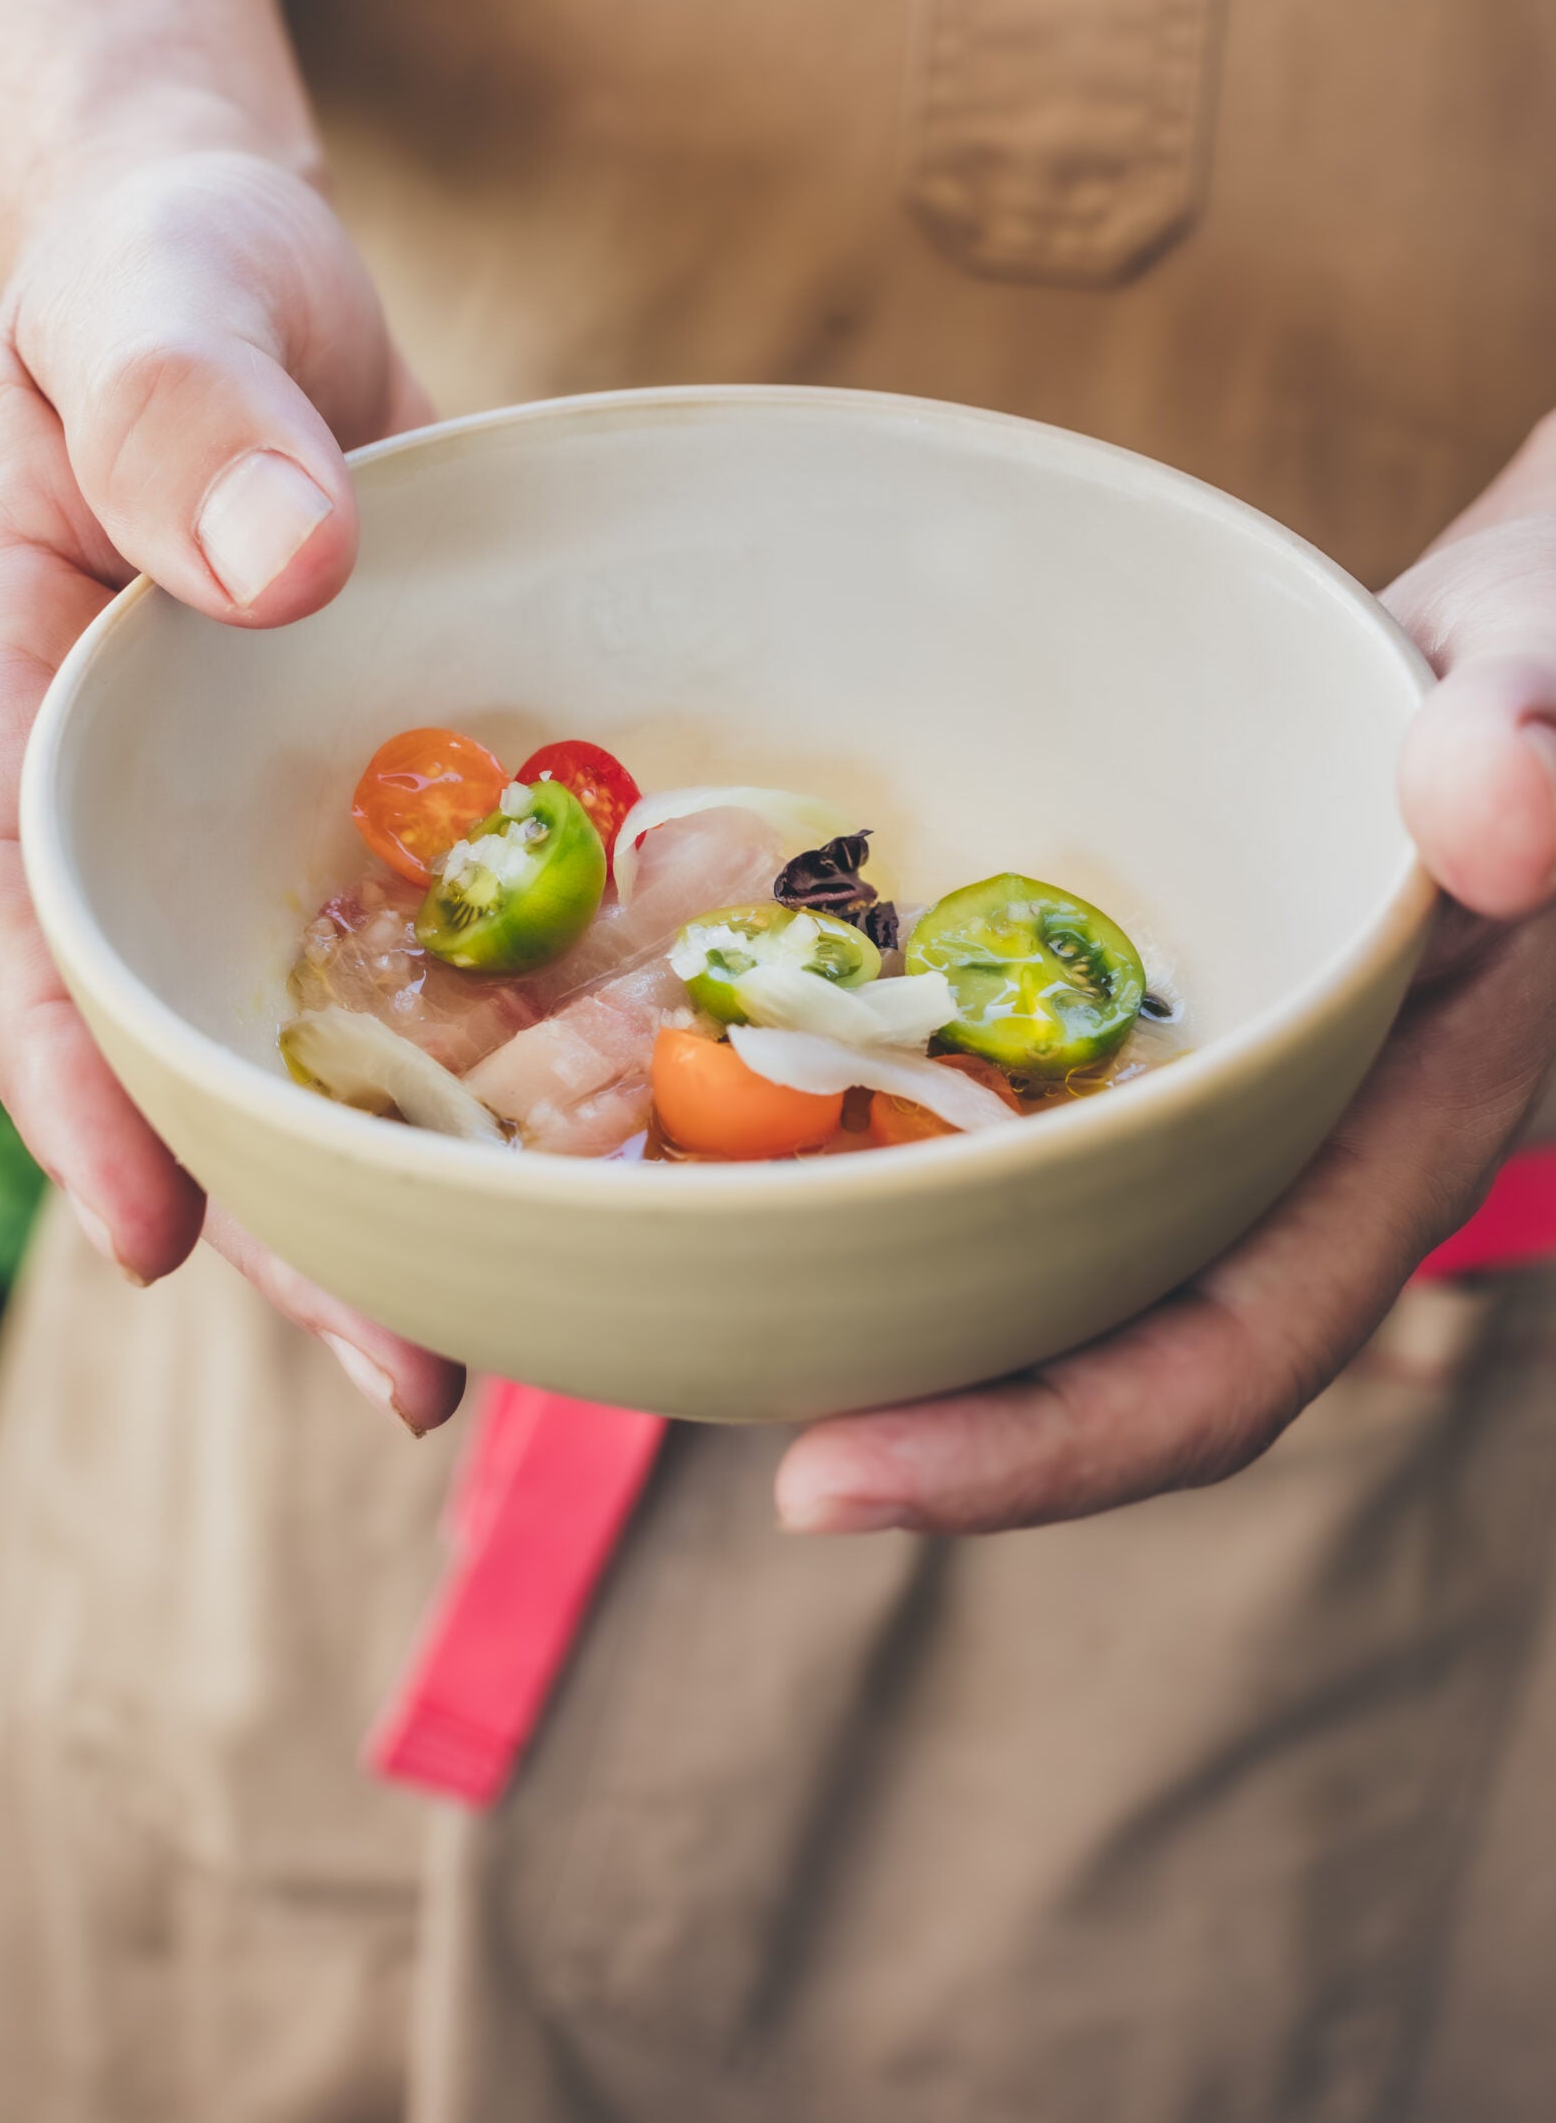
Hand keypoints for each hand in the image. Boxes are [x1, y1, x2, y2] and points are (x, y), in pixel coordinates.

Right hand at [0, 149, 462, 1432]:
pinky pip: (430, 960)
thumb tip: (272, 568)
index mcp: (15, 706)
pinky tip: (609, 1157)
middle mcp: (127, 814)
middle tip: (402, 1367)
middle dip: (272, 1220)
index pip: (11, 914)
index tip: (150, 1232)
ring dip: (397, 1193)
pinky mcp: (375, 826)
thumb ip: (183, 410)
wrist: (253, 296)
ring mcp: (253, 836)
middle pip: (175, 1042)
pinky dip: (504, 1061)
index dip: (71, 1082)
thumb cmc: (163, 274)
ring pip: (309, 1037)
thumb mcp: (150, 295)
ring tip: (505, 1344)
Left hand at [776, 419, 1555, 1534]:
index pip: (1217, 1364)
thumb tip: (1488, 816)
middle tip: (674, 1403)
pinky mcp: (1123, 1027)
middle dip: (896, 1414)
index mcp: (1389, 1136)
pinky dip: (871, 1149)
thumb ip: (1544, 734)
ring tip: (655, 1284)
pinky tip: (722, 1113)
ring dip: (859, 1300)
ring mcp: (1195, 1102)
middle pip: (1081, 1358)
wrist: (1522, 641)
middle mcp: (1277, 1157)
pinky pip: (994, 1127)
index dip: (1029, 1451)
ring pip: (1022, 1261)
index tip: (816, 1480)